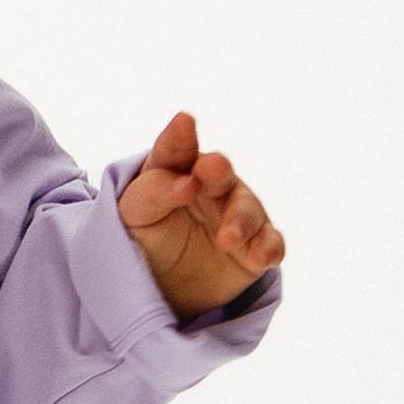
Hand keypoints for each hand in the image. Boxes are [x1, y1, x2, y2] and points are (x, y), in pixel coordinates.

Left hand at [117, 112, 284, 319]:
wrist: (163, 280)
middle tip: (211, 166)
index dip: (180, 137)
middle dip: (218, 170)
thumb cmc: (147, 232)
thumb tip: (187, 184)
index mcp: (178, 169)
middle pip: (219, 175)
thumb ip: (154, 191)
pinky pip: (268, 244)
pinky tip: (261, 256)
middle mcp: (213, 186)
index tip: (183, 122)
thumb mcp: (135, 211)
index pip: (176, 149)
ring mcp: (236, 215)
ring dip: (240, 221)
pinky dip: (268, 248)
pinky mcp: (254, 247)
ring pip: (247, 211)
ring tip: (227, 239)